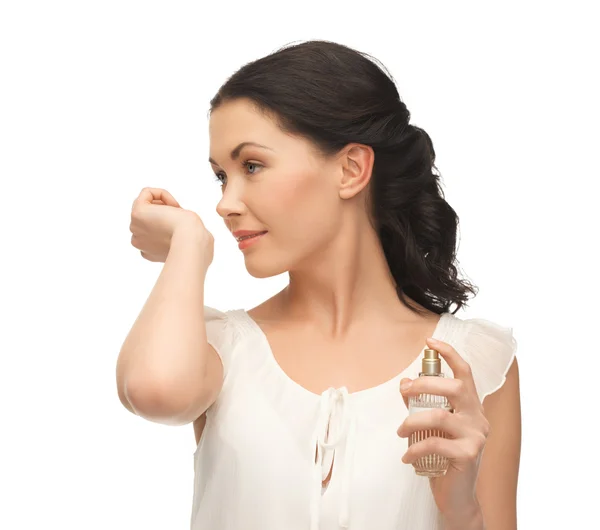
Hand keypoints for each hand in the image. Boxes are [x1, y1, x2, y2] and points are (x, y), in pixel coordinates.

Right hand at [129, 187, 213, 262]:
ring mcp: (136, 227)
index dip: (170, 225)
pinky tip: (173, 205)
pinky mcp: (137, 213)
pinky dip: (162, 193)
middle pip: (149, 218)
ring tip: (177, 212)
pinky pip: (146, 193)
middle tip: (180, 220)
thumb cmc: (197, 243)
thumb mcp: (189, 241)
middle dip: (164, 214)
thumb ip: (184, 238)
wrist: (193, 241)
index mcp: (150, 253)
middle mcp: (139, 242)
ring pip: (147, 205)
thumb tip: (191, 231)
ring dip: (164, 204)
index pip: (154, 232)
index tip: (183, 229)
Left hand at [396, 337, 485, 526]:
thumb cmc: (444, 456)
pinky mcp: (468, 455)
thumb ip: (421, 405)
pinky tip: (407, 456)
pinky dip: (415, 448)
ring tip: (400, 431)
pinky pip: (435, 443)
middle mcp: (478, 418)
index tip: (430, 341)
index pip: (466, 373)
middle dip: (425, 384)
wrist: (457, 496)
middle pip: (456, 387)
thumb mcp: (432, 427)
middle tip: (404, 391)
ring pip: (440, 416)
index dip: (450, 354)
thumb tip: (404, 383)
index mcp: (471, 406)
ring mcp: (476, 437)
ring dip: (412, 420)